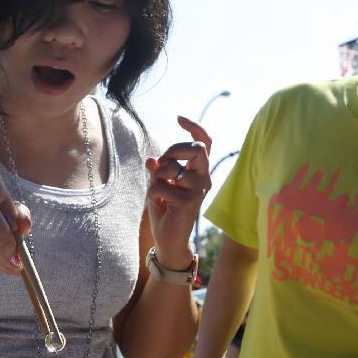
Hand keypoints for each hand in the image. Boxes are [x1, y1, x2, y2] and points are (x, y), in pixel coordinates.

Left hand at [145, 116, 211, 267]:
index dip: (195, 127)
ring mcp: (198, 190)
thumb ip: (159, 171)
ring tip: (158, 189)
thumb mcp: (160, 185)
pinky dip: (152, 192)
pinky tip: (158, 203)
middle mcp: (204, 179)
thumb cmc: (165, 211)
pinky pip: (161, 185)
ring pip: (172, 166)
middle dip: (173, 150)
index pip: (205, 143)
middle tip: (162, 163)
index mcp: (199, 172)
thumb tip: (152, 159)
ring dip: (158, 175)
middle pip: (197, 148)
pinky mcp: (189, 202)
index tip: (179, 118)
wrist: (168, 240)